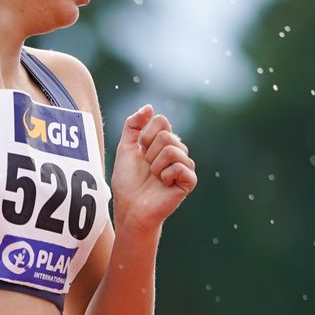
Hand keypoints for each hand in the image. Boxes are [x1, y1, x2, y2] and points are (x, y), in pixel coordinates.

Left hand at [111, 105, 196, 230]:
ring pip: (173, 150)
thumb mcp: (125, 148)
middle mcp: (177, 151)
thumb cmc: (127, 182)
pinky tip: (164, 184)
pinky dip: (166, 175)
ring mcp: (185, 166)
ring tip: (154, 178)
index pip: (161, 121)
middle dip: (149, 153)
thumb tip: (149, 107)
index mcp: (164, 142)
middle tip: (147, 169)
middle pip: (166, 136)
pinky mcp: (189, 181)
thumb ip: (133, 125)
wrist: (130, 208)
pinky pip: (181, 166)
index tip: (140, 152)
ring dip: (156, 165)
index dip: (146, 136)